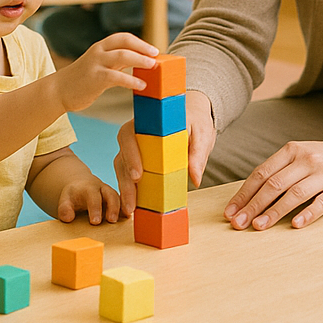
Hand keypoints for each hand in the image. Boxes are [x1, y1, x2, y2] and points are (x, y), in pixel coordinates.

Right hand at [56, 32, 157, 111]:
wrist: (58, 91)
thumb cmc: (82, 79)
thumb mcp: (100, 65)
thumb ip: (116, 62)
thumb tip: (140, 61)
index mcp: (100, 47)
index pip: (123, 37)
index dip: (139, 42)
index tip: (153, 50)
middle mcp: (98, 52)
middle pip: (125, 43)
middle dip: (143, 48)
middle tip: (156, 56)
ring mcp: (96, 64)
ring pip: (122, 56)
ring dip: (140, 60)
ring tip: (153, 67)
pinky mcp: (95, 78)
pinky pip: (117, 77)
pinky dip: (132, 80)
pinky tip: (141, 85)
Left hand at [57, 173, 122, 225]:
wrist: (82, 185)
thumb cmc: (73, 196)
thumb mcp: (65, 200)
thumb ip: (64, 209)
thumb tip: (68, 218)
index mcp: (89, 188)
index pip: (93, 197)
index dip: (95, 209)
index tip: (95, 222)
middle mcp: (102, 189)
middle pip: (110, 194)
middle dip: (112, 207)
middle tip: (112, 220)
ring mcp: (110, 193)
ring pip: (120, 198)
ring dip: (123, 208)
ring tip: (125, 219)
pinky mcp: (116, 199)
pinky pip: (124, 202)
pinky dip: (127, 209)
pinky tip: (129, 218)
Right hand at [114, 90, 215, 215]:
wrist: (192, 112)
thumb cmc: (195, 120)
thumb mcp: (202, 133)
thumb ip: (197, 153)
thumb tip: (195, 178)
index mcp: (149, 121)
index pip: (130, 134)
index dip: (131, 154)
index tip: (137, 175)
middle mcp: (136, 132)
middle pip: (122, 155)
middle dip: (126, 180)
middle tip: (132, 202)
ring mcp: (134, 146)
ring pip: (121, 166)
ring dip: (124, 188)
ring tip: (130, 209)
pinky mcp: (136, 159)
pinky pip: (127, 173)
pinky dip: (128, 189)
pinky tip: (131, 206)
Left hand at [222, 130, 322, 231]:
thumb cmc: (322, 159)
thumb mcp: (299, 156)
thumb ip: (278, 171)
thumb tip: (248, 196)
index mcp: (291, 151)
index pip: (262, 173)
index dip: (244, 193)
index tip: (231, 211)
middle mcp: (306, 160)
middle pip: (274, 184)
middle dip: (253, 205)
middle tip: (238, 224)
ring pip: (294, 194)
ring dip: (274, 212)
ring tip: (258, 227)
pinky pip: (321, 203)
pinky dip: (307, 214)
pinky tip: (295, 226)